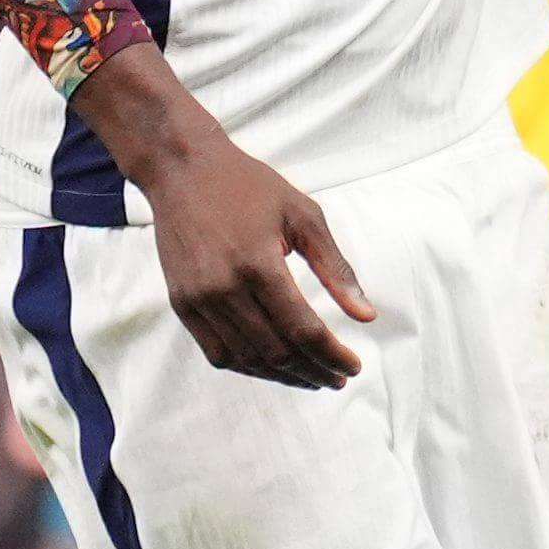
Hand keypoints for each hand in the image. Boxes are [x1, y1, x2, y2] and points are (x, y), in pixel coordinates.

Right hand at [134, 128, 371, 391]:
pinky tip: (274, 366)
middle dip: (314, 372)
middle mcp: (224, 287)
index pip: (303, 329)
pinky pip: (217, 353)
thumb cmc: (249, 187)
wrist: (182, 169)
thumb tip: (367, 317)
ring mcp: (198, 299)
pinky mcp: (182, 304)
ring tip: (312, 378)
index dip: (332, 356)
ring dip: (284, 377)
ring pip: (248, 359)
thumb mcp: (303, 215)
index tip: (354, 367)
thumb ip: (335, 268)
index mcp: (258, 262)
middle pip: (277, 352)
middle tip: (338, 378)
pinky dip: (249, 367)